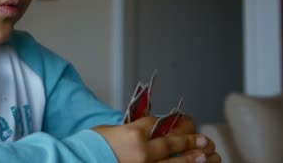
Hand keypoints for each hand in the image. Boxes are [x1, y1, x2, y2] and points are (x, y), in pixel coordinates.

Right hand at [92, 117, 219, 161]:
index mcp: (133, 133)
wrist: (79, 160)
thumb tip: (141, 132)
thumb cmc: (90, 145)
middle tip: (203, 141)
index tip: (174, 123)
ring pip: (172, 162)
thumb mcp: (110, 130)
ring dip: (189, 159)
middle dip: (188, 142)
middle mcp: (143, 150)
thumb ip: (128, 130)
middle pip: (171, 144)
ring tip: (203, 157)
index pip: (156, 124)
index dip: (166, 123)